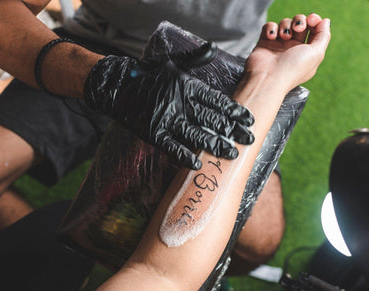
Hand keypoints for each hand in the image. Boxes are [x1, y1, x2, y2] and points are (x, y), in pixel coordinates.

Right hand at [83, 43, 254, 169]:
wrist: (119, 85)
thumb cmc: (149, 73)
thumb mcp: (174, 62)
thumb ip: (195, 58)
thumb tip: (213, 47)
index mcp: (188, 87)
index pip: (217, 100)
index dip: (234, 110)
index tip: (248, 119)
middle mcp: (181, 103)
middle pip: (212, 119)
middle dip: (232, 130)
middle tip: (249, 139)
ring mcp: (168, 119)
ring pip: (196, 135)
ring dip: (215, 145)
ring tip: (232, 154)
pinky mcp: (154, 133)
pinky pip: (172, 148)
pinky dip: (185, 156)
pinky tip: (198, 164)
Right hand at [245, 13, 330, 92]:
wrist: (268, 78)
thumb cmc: (293, 69)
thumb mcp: (316, 54)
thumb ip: (324, 36)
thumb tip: (325, 21)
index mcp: (307, 52)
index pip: (314, 30)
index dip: (315, 21)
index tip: (312, 19)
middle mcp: (293, 48)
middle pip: (300, 23)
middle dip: (300, 21)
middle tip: (298, 28)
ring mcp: (279, 45)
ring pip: (285, 23)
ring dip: (285, 26)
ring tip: (283, 37)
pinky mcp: (265, 42)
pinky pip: (269, 26)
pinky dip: (271, 28)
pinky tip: (271, 37)